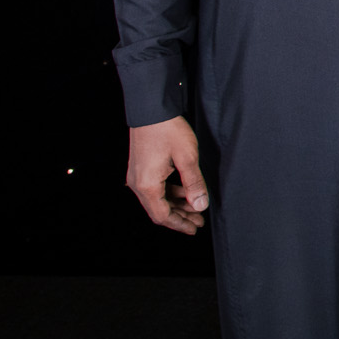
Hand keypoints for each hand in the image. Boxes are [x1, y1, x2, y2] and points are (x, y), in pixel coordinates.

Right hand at [127, 116, 208, 234]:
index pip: (163, 216)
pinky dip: (170, 192)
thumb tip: (201, 205)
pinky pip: (155, 188)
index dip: (180, 224)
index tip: (195, 229)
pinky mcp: (141, 168)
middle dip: (180, 216)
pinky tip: (185, 191)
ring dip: (176, 204)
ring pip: (157, 199)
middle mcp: (138, 184)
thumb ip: (194, 184)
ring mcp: (137, 176)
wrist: (150, 109)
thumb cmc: (168, 130)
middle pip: (159, 209)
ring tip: (196, 206)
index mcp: (147, 186)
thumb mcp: (187, 157)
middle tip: (199, 220)